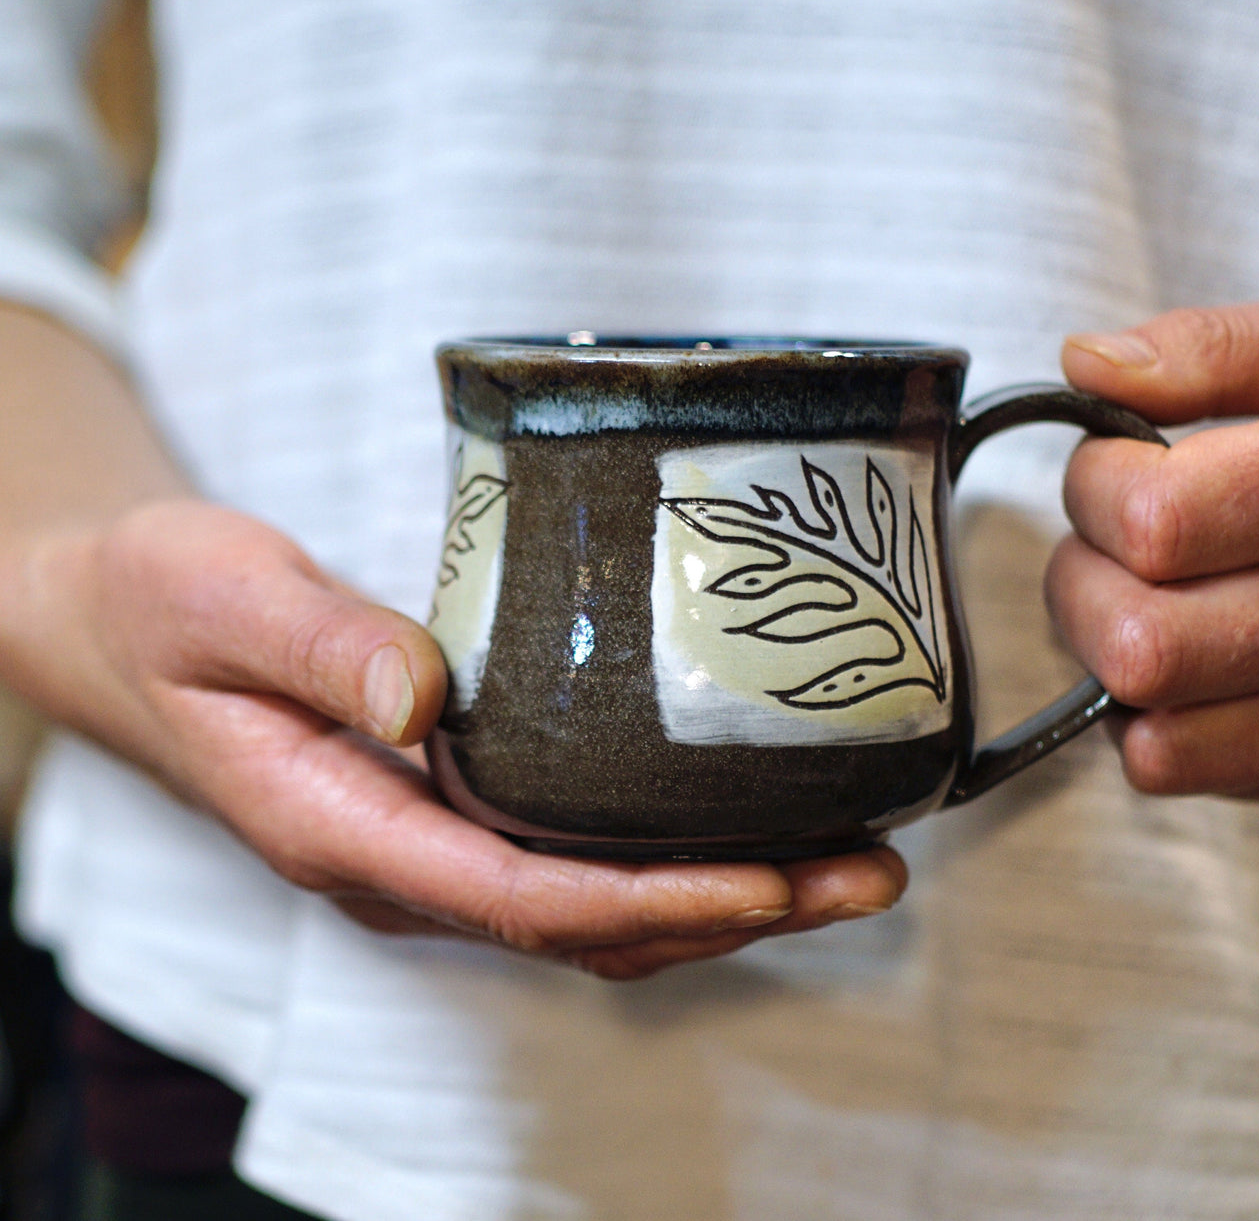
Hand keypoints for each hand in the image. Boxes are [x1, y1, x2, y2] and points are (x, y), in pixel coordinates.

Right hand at [2, 500, 904, 977]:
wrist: (128, 630)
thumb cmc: (165, 607)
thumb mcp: (219, 598)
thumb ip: (318, 644)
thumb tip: (423, 690)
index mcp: (342, 832)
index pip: (519, 900)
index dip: (650, 902)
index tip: (767, 883)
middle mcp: (404, 865)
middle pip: (592, 927)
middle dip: (736, 912)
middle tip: (865, 872)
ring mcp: (437, 849)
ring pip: (602, 912)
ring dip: (731, 898)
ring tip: (851, 860)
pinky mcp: (462, 813)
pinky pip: (585, 865)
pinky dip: (679, 861)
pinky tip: (755, 823)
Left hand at [1046, 290, 1258, 804]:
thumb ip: (1211, 350)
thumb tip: (1084, 364)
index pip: (1160, 524)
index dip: (1096, 489)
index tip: (1112, 467)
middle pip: (1145, 649)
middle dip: (1083, 588)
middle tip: (1106, 546)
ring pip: (1163, 743)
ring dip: (1112, 670)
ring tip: (1142, 604)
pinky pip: (1208, 777)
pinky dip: (1168, 724)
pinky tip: (1200, 659)